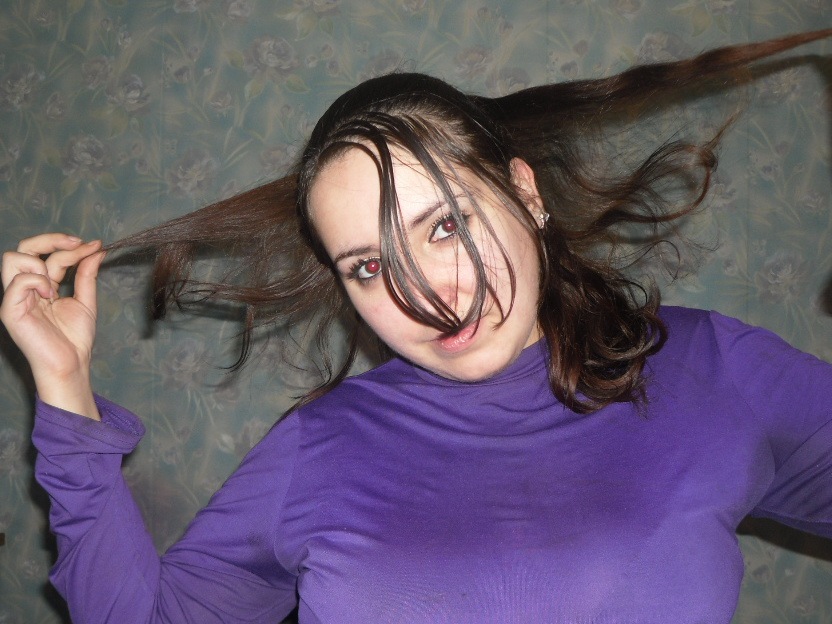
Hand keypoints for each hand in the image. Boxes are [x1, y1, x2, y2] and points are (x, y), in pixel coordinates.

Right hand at [1, 234, 105, 418]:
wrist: (71, 364)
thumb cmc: (75, 338)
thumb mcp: (85, 300)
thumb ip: (87, 274)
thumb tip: (95, 248)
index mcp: (41, 285)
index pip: (47, 254)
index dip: (70, 246)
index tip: (95, 245)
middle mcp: (25, 288)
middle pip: (24, 248)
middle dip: (51, 240)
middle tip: (77, 244)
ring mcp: (15, 298)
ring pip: (12, 258)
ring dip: (41, 261)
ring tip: (57, 282)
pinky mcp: (10, 310)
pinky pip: (17, 282)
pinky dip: (37, 280)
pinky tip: (51, 294)